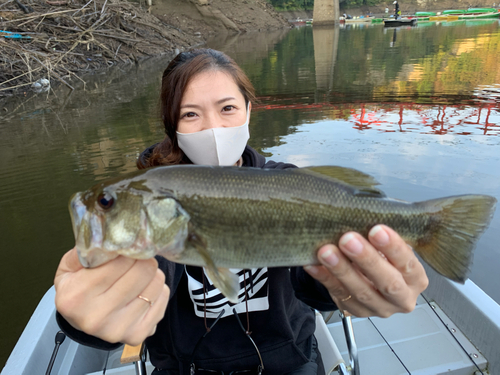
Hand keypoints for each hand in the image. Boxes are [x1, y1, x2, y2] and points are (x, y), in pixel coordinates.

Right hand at [54, 248, 169, 345]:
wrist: (82, 320)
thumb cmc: (78, 288)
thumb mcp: (71, 266)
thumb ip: (87, 249)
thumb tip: (111, 235)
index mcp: (76, 297)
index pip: (119, 261)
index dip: (128, 249)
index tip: (126, 248)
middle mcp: (96, 317)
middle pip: (143, 271)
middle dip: (142, 259)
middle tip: (136, 259)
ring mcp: (119, 329)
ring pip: (156, 283)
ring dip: (151, 273)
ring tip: (138, 275)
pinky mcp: (138, 335)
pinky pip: (164, 297)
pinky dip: (157, 289)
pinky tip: (143, 290)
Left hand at [304, 225, 428, 317]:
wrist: (371, 278)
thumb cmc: (383, 255)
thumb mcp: (390, 245)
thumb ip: (383, 236)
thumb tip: (365, 214)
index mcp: (415, 279)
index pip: (408, 264)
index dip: (393, 247)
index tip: (376, 229)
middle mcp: (401, 298)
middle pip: (387, 283)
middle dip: (366, 259)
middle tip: (348, 239)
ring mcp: (378, 308)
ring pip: (360, 292)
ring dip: (341, 270)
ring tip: (326, 252)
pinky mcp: (354, 310)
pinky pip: (336, 294)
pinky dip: (323, 277)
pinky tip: (313, 264)